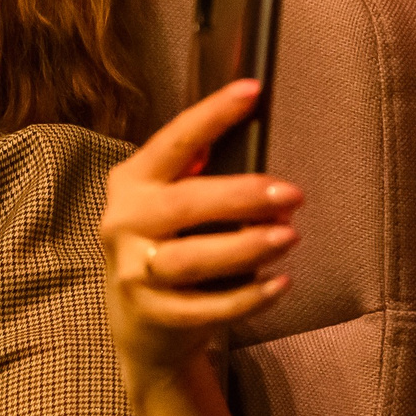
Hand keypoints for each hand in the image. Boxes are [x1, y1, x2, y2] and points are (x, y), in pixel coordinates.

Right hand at [100, 81, 303, 395]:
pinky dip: (246, 298)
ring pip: (191, 259)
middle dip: (241, 197)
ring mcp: (134, 271)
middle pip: (185, 205)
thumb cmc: (168, 246)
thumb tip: (253, 140)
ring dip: (246, 247)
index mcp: (132, 182)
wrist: (141, 324)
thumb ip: (198, 174)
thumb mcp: (168, 202)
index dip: (212, 115)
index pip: (173, 142)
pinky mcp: (153, 313)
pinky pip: (205, 307)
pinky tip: (279, 284)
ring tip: (289, 237)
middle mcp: (124, 222)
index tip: (252, 91)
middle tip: (292, 195)